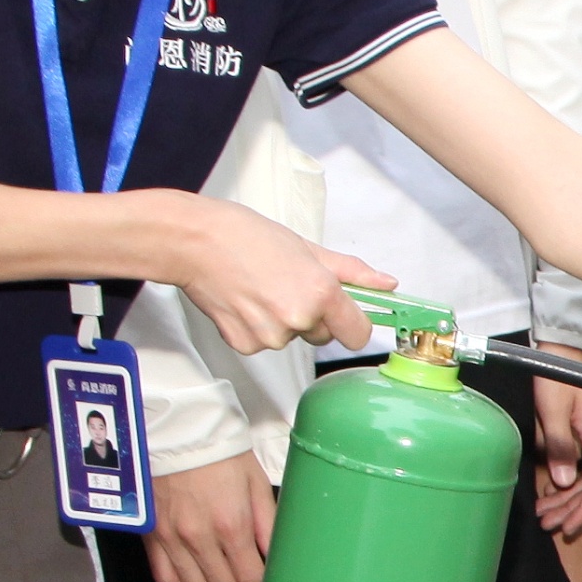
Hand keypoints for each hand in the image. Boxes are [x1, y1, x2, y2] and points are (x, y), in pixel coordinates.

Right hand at [143, 452, 273, 581]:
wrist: (179, 430)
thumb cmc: (222, 453)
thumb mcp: (257, 484)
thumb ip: (268, 525)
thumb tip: (277, 558)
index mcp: (230, 524)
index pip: (250, 579)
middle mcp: (199, 537)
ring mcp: (171, 538)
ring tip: (227, 579)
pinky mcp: (152, 534)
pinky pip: (165, 576)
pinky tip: (197, 573)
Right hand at [163, 202, 385, 357]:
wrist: (195, 242)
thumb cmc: (246, 236)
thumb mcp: (308, 248)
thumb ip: (351, 271)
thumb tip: (386, 284)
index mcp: (320, 293)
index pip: (358, 334)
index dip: (353, 324)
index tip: (345, 314)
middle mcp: (298, 319)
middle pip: (324, 335)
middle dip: (314, 316)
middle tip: (288, 284)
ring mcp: (270, 336)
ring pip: (292, 337)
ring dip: (283, 320)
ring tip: (261, 287)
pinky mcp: (245, 345)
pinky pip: (265, 343)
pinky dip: (258, 326)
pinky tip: (245, 301)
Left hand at [528, 357, 581, 536]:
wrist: (574, 345)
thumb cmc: (560, 374)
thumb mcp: (552, 410)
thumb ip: (559, 447)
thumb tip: (564, 482)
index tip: (566, 528)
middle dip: (571, 508)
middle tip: (546, 522)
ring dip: (570, 494)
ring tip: (545, 509)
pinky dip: (573, 477)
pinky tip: (555, 484)